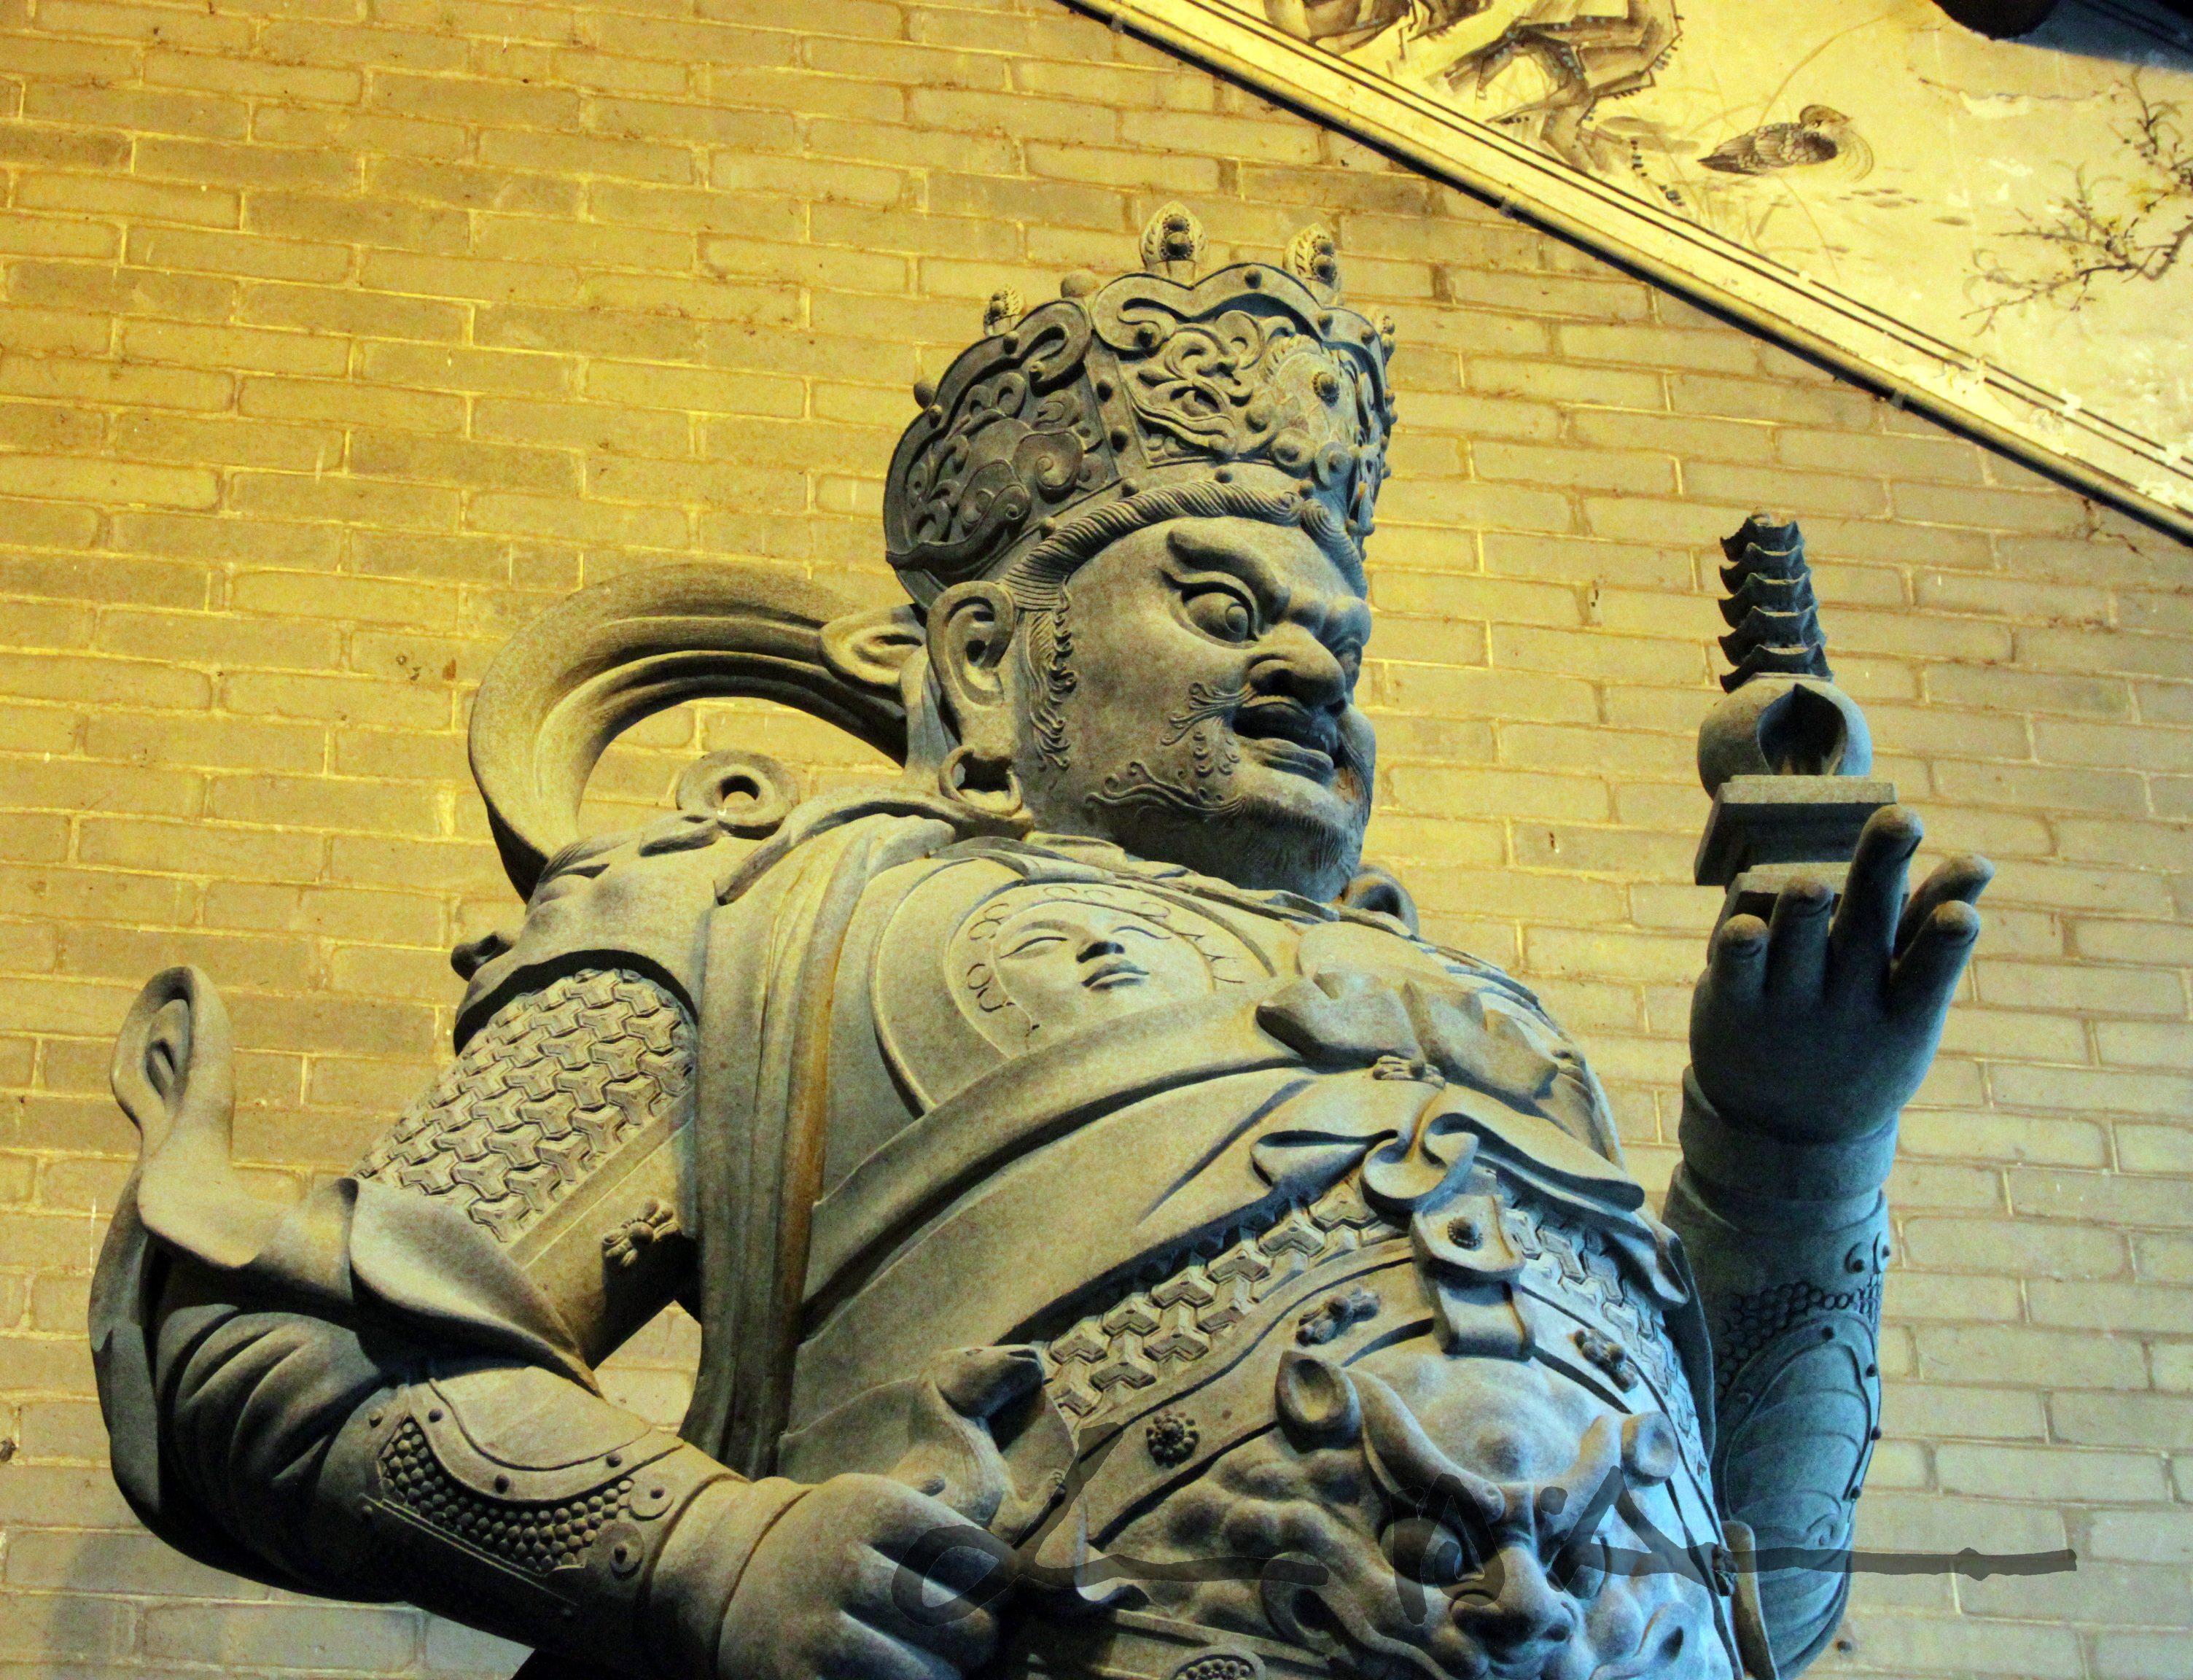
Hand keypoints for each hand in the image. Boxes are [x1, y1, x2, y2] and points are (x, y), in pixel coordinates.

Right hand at [721, 1472, 1008, 1679]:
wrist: (727, 1576)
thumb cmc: (822, 1537)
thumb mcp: (863, 1497)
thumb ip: (925, 1500)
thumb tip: (982, 1509)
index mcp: (874, 1509)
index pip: (974, 1553)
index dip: (998, 1575)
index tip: (999, 1585)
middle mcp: (848, 1565)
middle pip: (962, 1622)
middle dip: (979, 1638)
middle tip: (973, 1639)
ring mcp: (822, 1630)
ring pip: (930, 1676)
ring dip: (945, 1677)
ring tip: (940, 1666)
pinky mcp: (802, 1679)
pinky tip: (899, 1675)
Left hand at [1689, 806, 1989, 1142]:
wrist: (1783, 1132)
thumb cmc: (1859, 1042)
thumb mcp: (1903, 1005)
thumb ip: (1930, 931)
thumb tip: (1979, 863)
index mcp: (1901, 1010)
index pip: (1930, 969)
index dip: (1948, 937)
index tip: (1970, 902)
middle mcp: (1847, 1005)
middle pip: (1867, 931)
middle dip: (1883, 870)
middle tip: (1903, 818)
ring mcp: (1789, 1006)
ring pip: (1797, 946)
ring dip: (1805, 914)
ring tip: (1814, 883)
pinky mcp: (1733, 1002)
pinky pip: (1734, 968)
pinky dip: (1738, 946)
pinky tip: (1741, 924)